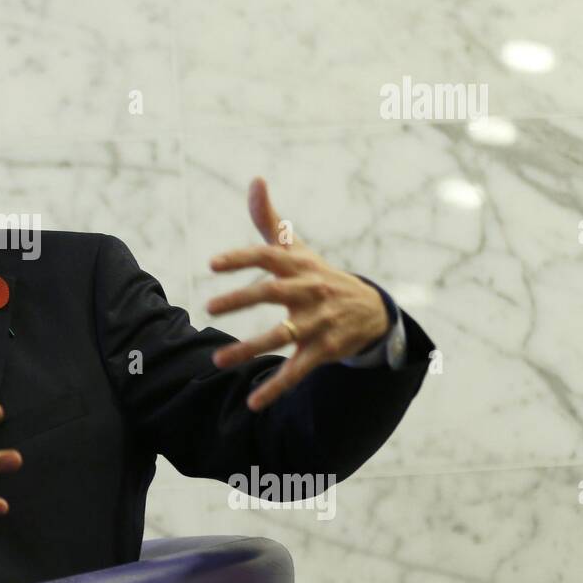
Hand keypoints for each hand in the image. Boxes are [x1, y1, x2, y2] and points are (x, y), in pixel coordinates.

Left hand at [205, 177, 389, 412]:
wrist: (373, 311)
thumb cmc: (320, 276)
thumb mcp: (300, 249)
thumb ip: (270, 220)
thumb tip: (256, 180)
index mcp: (298, 266)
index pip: (267, 255)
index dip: (241, 258)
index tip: (212, 264)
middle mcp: (308, 292)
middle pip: (272, 294)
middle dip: (241, 300)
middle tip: (208, 307)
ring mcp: (317, 323)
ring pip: (281, 336)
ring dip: (250, 349)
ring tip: (218, 360)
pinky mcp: (324, 351)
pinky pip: (297, 371)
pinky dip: (276, 387)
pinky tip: (253, 403)